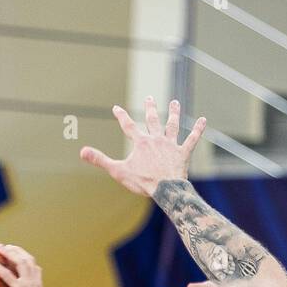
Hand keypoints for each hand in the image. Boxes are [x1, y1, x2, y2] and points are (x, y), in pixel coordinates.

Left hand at [0, 243, 52, 286]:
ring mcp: (28, 283)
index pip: (34, 267)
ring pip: (18, 261)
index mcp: (39, 285)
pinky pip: (5, 273)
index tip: (18, 254)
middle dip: (17, 251)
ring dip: (8, 252)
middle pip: (27, 259)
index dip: (25, 259)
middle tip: (6, 247)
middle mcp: (35, 281)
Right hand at [80, 97, 206, 197]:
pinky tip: (204, 120)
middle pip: (152, 120)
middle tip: (149, 98)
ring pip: (172, 125)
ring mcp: (171, 145)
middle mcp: (156, 139)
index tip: (116, 107)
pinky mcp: (183, 153)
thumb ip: (100, 160)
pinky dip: (198, 129)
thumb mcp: (118, 171)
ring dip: (173, 113)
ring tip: (175, 103)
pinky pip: (192, 139)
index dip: (121, 116)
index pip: (128, 126)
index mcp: (140, 143)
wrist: (165, 189)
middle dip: (150, 108)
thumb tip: (82, 151)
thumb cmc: (142, 181)